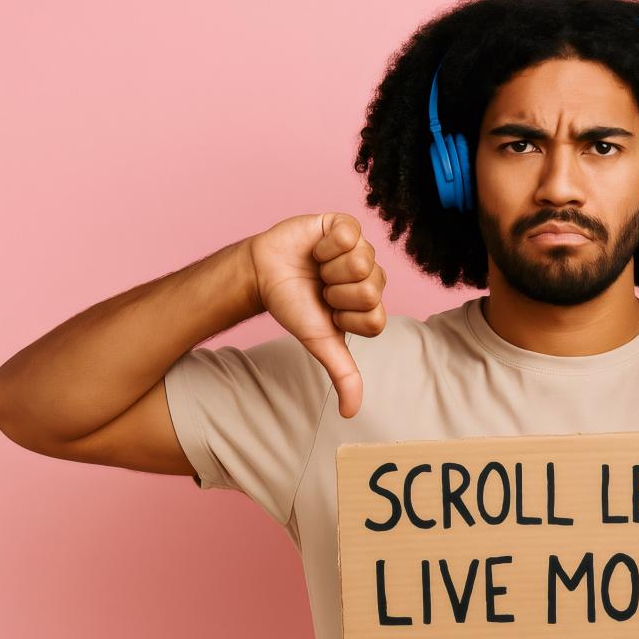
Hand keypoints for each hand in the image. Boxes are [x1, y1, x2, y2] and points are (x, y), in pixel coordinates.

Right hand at [248, 212, 386, 418]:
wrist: (263, 274)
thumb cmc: (294, 306)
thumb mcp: (320, 342)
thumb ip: (343, 374)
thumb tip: (350, 413)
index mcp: (371, 305)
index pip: (376, 318)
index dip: (347, 317)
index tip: (330, 312)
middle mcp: (371, 276)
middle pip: (372, 289)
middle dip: (337, 292)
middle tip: (322, 288)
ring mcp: (361, 249)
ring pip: (362, 261)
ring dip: (330, 268)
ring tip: (318, 268)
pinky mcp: (346, 225)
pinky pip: (350, 234)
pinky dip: (326, 244)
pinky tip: (317, 248)